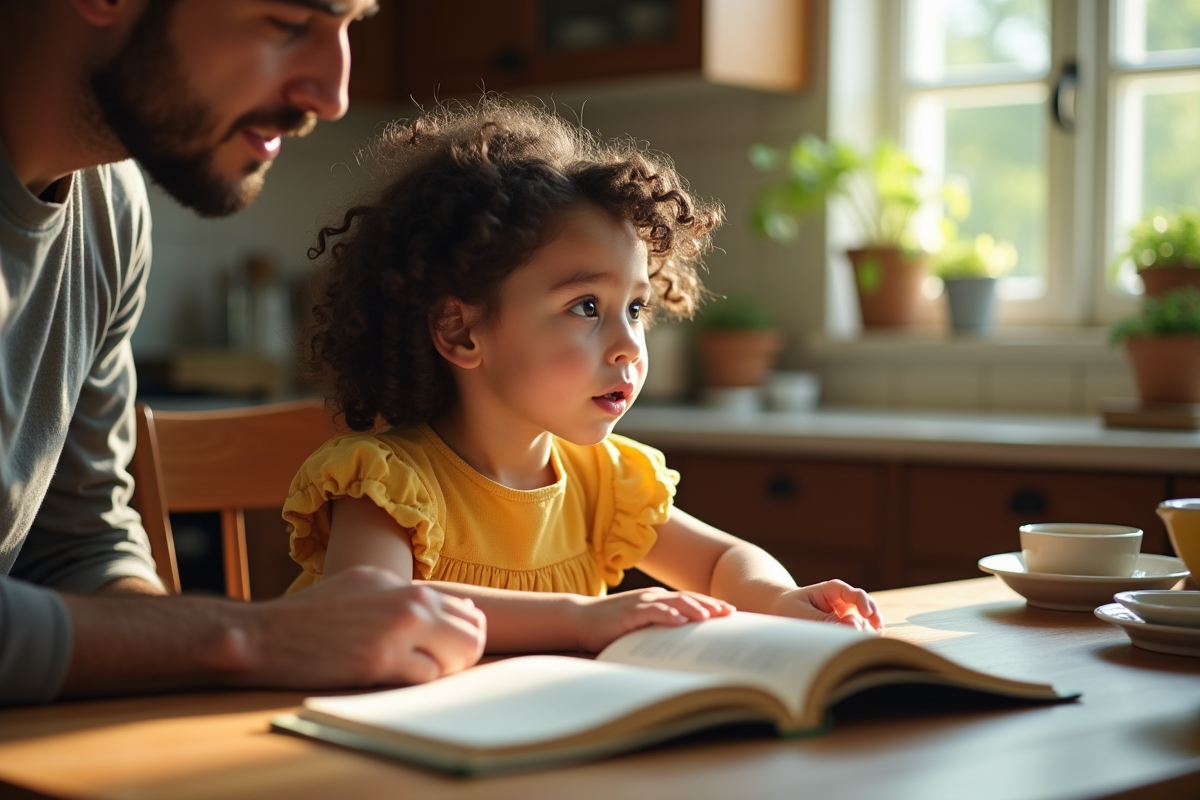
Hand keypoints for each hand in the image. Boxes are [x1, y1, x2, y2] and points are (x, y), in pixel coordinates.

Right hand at [250, 566, 486, 686]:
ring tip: (415, 671)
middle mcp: (408, 602)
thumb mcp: (362, 587)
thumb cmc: (312, 614)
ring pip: (457, 658)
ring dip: (442, 670)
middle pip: (473, 634)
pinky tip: (394, 678)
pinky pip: (426, 677)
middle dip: (464, 655)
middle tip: (442, 667)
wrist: (268, 634)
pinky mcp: (380, 662)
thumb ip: (402, 595)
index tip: (450, 648)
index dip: (465, 634)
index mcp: (405, 585)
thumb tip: (443, 607)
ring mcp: (397, 631)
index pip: (466, 609)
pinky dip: (417, 683)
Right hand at [574, 587, 734, 651]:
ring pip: (672, 602)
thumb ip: (658, 629)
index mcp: (657, 600)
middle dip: (709, 605)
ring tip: (709, 616)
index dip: (710, 604)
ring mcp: (640, 603)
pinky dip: (666, 615)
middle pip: (687, 598)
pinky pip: (651, 612)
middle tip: (729, 612)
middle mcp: (652, 598)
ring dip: (692, 608)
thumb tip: (683, 645)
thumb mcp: (640, 625)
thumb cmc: (611, 626)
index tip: (730, 611)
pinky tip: (679, 621)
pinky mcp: (628, 613)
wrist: (580, 618)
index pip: (689, 600)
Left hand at [768, 580, 883, 632]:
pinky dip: (857, 640)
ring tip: (854, 642)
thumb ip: (824, 620)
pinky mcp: (843, 627)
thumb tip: (851, 627)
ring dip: (864, 633)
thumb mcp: (801, 612)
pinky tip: (853, 646)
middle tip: (869, 633)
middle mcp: (843, 601)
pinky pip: (857, 633)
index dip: (864, 604)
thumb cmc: (788, 607)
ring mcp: (845, 614)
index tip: (865, 615)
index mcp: (833, 590)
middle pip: (868, 608)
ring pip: (865, 623)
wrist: (779, 611)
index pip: (855, 594)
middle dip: (872, 621)